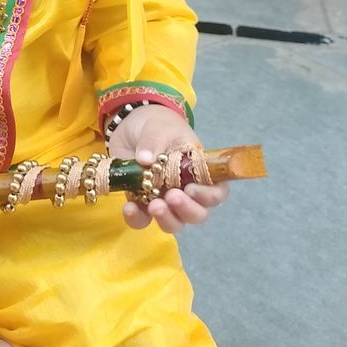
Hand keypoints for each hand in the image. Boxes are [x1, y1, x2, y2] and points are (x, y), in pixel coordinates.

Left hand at [106, 104, 228, 233]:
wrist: (131, 125)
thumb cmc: (157, 124)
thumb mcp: (159, 127)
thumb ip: (154, 140)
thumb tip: (145, 159)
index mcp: (199, 171)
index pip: (216, 192)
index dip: (208, 197)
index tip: (191, 188)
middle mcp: (186, 190)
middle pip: (197, 213)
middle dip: (187, 210)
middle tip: (171, 197)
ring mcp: (164, 199)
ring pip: (174, 222)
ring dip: (166, 219)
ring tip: (153, 206)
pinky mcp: (142, 202)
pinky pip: (143, 220)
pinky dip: (137, 219)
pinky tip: (129, 208)